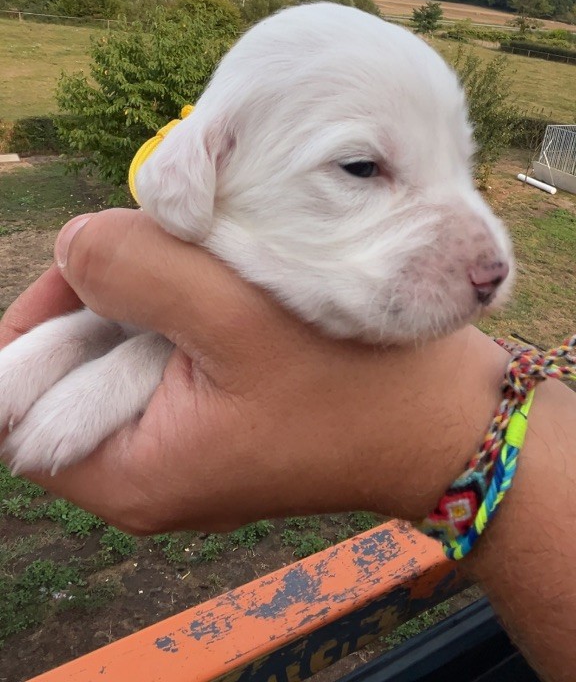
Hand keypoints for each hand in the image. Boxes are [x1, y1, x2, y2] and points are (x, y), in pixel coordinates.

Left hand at [0, 209, 507, 533]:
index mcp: (131, 475)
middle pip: (69, 369)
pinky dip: (182, 306)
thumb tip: (73, 243)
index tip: (98, 261)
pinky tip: (228, 281)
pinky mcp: (216, 415)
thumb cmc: (356, 383)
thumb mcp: (239, 318)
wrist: (450, 420)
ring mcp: (183, 442)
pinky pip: (168, 351)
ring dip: (149, 294)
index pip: (19, 405)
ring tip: (210, 264)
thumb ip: (138, 273)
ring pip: (121, 349)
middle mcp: (146, 469)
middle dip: (104, 296)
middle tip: (165, 249)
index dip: (39, 322)